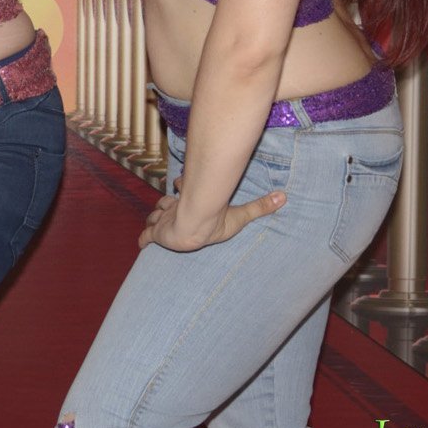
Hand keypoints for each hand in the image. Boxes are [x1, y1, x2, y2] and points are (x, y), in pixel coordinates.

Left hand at [138, 188, 285, 251]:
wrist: (194, 226)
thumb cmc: (215, 220)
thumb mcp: (240, 215)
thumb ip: (260, 207)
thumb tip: (284, 197)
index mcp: (191, 201)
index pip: (182, 188)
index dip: (181, 186)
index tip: (179, 183)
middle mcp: (176, 208)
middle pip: (165, 202)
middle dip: (166, 205)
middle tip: (168, 207)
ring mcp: (164, 220)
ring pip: (154, 216)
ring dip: (155, 219)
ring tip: (157, 223)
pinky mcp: (157, 234)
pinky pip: (146, 237)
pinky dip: (144, 240)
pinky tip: (142, 244)